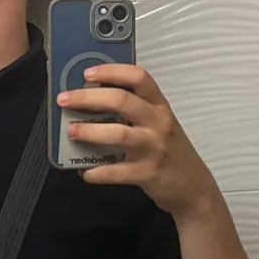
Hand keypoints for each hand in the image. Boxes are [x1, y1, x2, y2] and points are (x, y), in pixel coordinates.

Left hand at [58, 63, 217, 217]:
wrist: (193, 187)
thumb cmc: (169, 150)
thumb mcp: (158, 123)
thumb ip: (134, 110)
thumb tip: (91, 99)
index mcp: (159, 106)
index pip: (139, 78)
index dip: (112, 72)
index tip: (88, 73)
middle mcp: (158, 122)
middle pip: (122, 101)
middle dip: (88, 98)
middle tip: (65, 100)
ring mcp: (154, 148)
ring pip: (119, 134)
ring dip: (90, 132)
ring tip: (72, 132)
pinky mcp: (148, 173)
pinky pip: (117, 172)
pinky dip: (98, 172)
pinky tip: (85, 172)